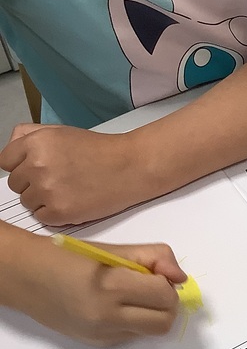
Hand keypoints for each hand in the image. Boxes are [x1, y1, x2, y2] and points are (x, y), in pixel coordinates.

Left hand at [0, 124, 146, 224]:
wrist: (132, 167)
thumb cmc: (101, 151)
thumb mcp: (62, 131)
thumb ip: (29, 135)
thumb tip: (11, 150)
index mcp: (35, 143)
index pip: (5, 162)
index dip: (22, 166)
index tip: (36, 169)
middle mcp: (37, 166)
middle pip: (16, 184)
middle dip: (33, 183)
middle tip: (59, 180)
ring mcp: (48, 191)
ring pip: (28, 202)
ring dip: (44, 200)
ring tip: (69, 191)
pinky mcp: (60, 212)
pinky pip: (42, 217)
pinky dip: (55, 214)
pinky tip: (73, 202)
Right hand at [14, 236, 184, 346]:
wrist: (25, 277)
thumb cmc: (67, 257)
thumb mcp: (114, 248)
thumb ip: (154, 257)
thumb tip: (180, 278)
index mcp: (110, 287)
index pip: (164, 295)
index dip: (166, 283)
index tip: (154, 274)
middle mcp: (106, 317)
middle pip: (164, 322)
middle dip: (166, 303)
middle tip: (150, 287)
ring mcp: (101, 335)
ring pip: (152, 332)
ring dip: (154, 314)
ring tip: (135, 297)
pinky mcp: (97, 344)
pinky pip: (133, 336)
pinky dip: (136, 322)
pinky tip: (119, 307)